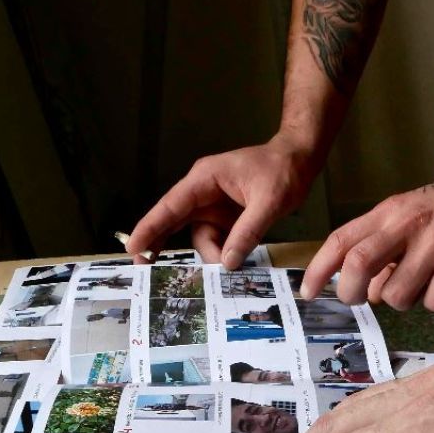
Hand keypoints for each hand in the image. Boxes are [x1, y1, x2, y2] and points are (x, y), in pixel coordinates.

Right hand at [127, 133, 318, 267]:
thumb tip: (227, 262)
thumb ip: (248, 231)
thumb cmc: (283, 171)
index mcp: (205, 179)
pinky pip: (218, 240)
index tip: (132, 246)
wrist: (300, 160)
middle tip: (146, 269)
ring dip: (210, 256)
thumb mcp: (269, 201)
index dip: (150, 226)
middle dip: (160, 243)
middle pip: (174, 221)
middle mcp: (204, 193)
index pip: (171, 205)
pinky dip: (222, 254)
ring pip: (201, 237)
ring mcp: (214, 206)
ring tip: (226, 271)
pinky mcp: (227, 218)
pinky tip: (230, 266)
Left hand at [300, 166, 433, 310]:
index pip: (343, 240)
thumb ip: (385, 244)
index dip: (319, 269)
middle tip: (360, 300)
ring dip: (404, 300)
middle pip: (358, 265)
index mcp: (392, 211)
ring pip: (397, 295)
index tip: (306, 292)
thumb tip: (366, 289)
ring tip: (423, 282)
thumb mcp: (414, 213)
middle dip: (351, 292)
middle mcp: (409, 225)